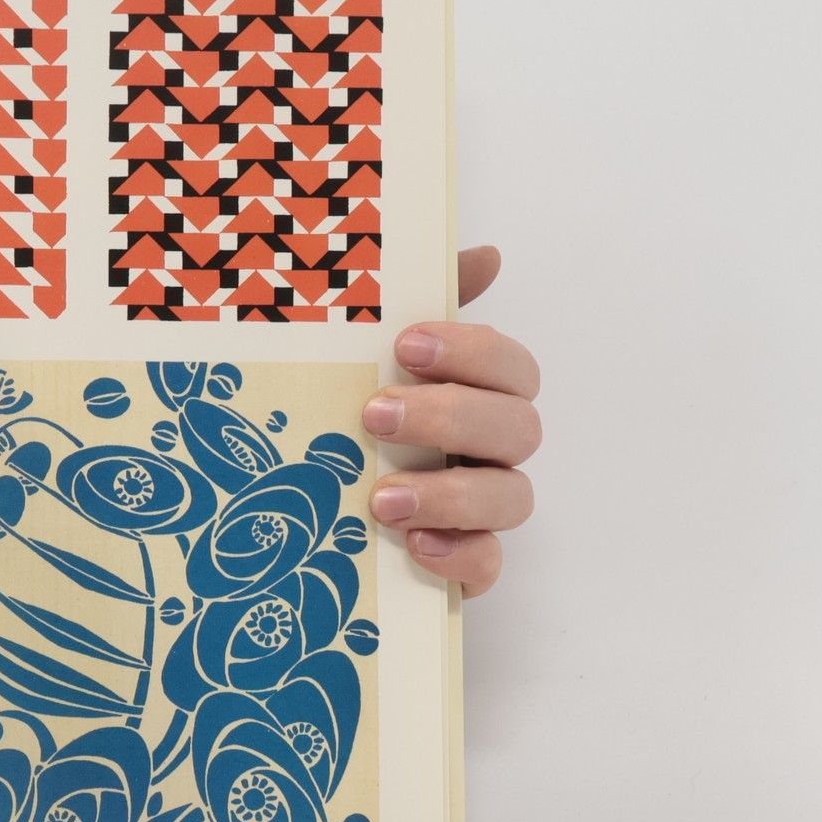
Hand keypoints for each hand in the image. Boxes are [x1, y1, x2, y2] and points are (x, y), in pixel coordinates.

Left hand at [361, 245, 540, 597]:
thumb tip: (487, 255)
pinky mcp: (465, 565)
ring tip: (383, 499)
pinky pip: (489, 566)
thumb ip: (420, 303)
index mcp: (476, 395)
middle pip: (517, 427)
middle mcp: (489, 450)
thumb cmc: (349, 418)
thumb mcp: (367, 356)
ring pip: (512, 497)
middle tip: (375, 415)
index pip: (511, 367)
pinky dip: (461, 556)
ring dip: (451, 493)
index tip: (404, 344)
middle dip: (450, 417)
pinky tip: (415, 547)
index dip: (471, 351)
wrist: (304, 514)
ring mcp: (482, 510)